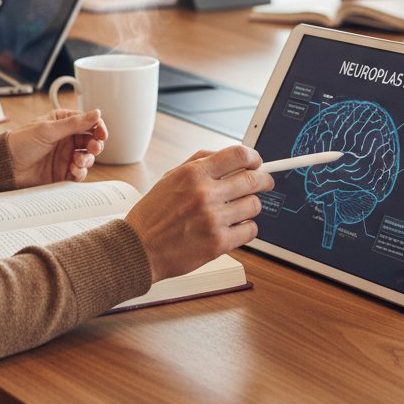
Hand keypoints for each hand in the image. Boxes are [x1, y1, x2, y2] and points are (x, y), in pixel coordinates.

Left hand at [8, 109, 108, 186]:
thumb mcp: (48, 129)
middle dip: (96, 144)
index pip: (88, 122)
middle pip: (91, 140)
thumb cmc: (21, 142)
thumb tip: (97, 112)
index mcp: (62, 123)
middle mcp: (66, 139)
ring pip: (88, 157)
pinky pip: (79, 172)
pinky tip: (72, 170)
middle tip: (93, 147)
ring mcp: (64, 156)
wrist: (5, 166)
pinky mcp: (62, 172)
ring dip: (87, 159)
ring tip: (77, 161)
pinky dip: (80, 172)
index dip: (98, 127)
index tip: (101, 134)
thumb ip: (75, 123)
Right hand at [125, 145, 268, 283]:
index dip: (254, 157)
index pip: (238, 155)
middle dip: (264, 180)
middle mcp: (205, 194)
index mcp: (193, 174)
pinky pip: (250, 230)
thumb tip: (231, 158)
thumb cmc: (153, 214)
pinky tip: (234, 227)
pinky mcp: (218, 243)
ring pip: (254, 205)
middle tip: (265, 183)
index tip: (257, 163)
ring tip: (239, 209)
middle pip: (253, 180)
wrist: (138, 248)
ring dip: (251, 206)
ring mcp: (213, 219)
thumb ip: (200, 163)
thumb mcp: (170, 177)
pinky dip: (246, 228)